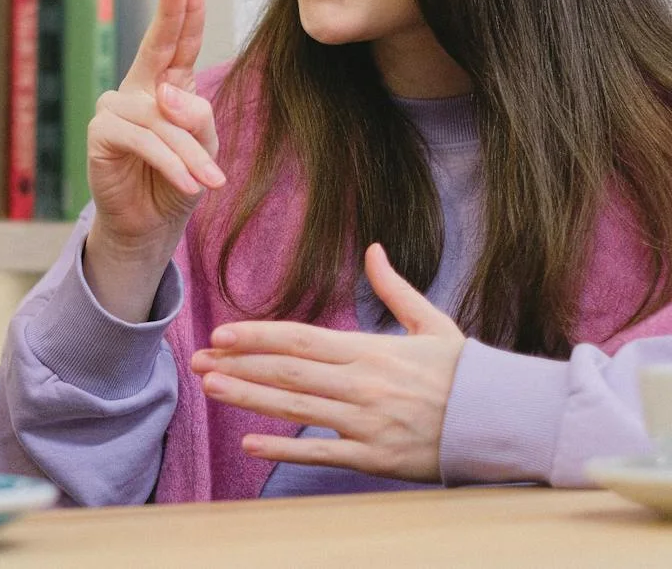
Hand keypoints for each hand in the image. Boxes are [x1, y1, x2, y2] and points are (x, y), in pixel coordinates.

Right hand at [82, 0, 223, 320]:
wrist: (148, 226)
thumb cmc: (177, 182)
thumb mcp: (203, 149)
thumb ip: (197, 118)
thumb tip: (169, 93)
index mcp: (167, 86)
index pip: (178, 43)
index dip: (184, 10)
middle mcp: (139, 90)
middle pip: (157, 46)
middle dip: (171, 11)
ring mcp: (116, 110)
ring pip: (163, 119)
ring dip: (191, 154)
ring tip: (212, 182)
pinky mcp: (102, 135)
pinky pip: (144, 141)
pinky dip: (171, 163)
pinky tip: (190, 184)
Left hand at [189, 244, 466, 482]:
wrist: (509, 421)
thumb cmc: (467, 372)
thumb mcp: (433, 322)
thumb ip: (394, 288)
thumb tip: (373, 249)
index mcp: (372, 350)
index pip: (300, 338)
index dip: (256, 335)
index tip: (221, 333)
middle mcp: (363, 384)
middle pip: (287, 371)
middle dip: (238, 364)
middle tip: (198, 361)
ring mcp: (368, 422)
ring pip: (296, 408)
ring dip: (249, 397)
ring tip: (211, 388)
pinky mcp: (377, 458)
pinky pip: (322, 452)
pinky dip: (284, 449)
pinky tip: (249, 442)